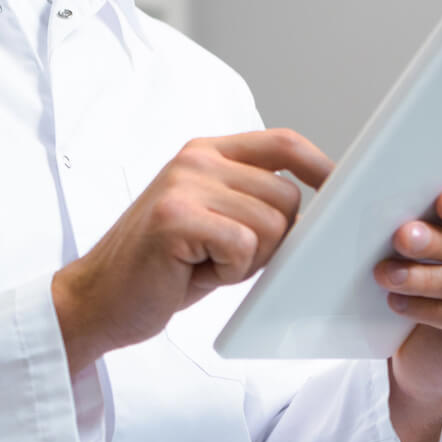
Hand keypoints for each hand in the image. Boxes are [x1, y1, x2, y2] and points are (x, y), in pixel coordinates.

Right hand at [52, 129, 333, 374]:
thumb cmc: (161, 267)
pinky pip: (244, 246)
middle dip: (272, 242)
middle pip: (287, 198)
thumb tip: (322, 208)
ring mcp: (183, 185)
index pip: (284, 144)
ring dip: (247, 261)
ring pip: (271, 227)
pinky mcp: (176, 218)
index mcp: (205, 153)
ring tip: (204, 263)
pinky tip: (194, 271)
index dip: (322, 168)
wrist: (99, 297)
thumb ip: (253, 201)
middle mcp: (195, 160)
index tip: (341, 196)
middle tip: (223, 256)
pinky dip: (228, 272)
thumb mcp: (211, 220)